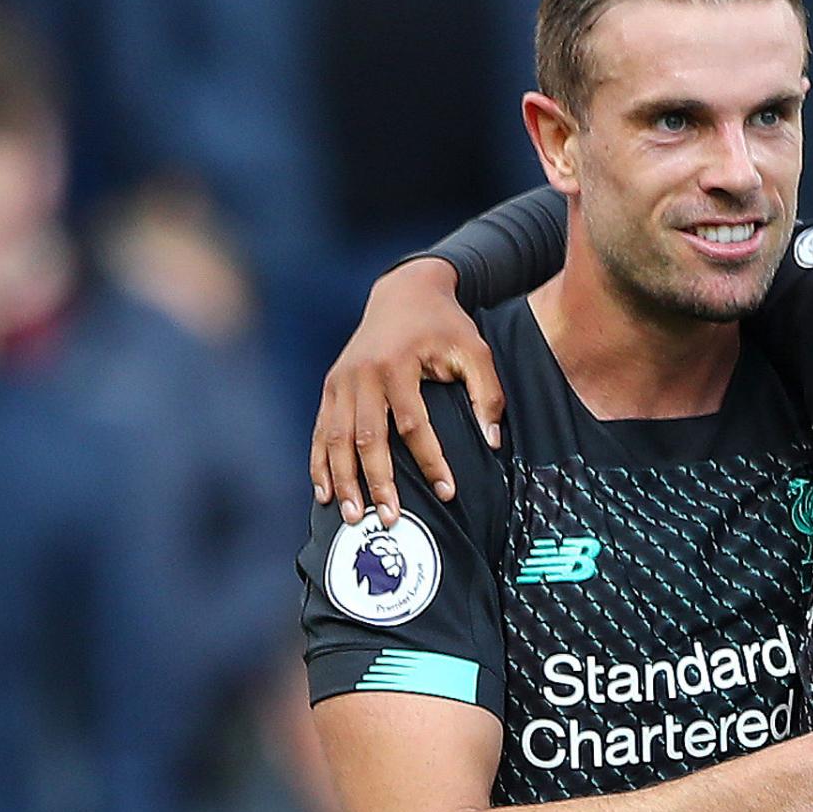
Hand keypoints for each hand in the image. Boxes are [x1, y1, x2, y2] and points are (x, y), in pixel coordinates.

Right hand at [312, 258, 504, 523]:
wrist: (404, 292)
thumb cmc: (445, 326)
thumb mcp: (475, 350)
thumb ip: (488, 394)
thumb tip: (493, 443)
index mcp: (397, 364)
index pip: (413, 424)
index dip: (430, 460)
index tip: (447, 492)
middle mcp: (362, 374)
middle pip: (366, 437)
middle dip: (377, 482)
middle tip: (390, 519)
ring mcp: (341, 381)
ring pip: (336, 439)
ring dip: (344, 480)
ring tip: (354, 516)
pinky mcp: (331, 387)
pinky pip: (321, 431)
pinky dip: (320, 463)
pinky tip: (325, 493)